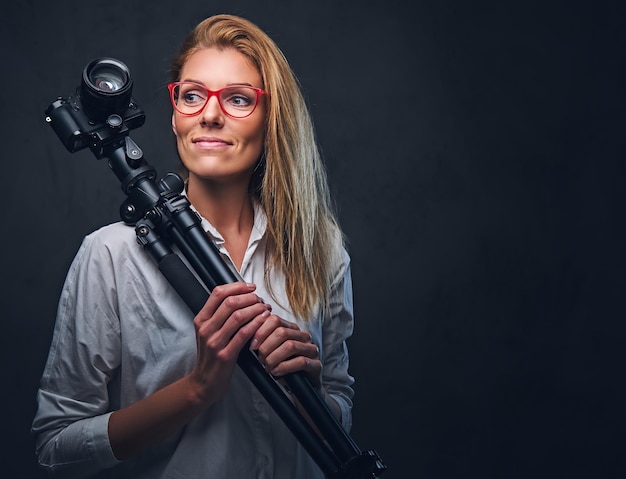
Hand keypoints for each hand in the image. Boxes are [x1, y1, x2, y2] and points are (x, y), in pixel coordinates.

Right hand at [189, 282, 270, 404]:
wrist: (204, 383)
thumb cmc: (211, 355)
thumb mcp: (209, 332)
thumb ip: (219, 315)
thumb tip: (239, 295)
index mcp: (201, 319)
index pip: (218, 293)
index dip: (237, 286)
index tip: (251, 287)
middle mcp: (205, 328)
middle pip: (230, 302)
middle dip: (250, 298)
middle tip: (261, 300)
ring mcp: (214, 342)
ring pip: (238, 316)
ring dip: (256, 309)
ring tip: (266, 309)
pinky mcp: (225, 355)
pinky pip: (244, 334)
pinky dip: (256, 323)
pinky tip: (264, 320)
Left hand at [250, 314, 321, 388]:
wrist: (299, 389)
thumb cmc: (282, 368)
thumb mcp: (272, 351)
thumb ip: (263, 340)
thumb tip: (245, 333)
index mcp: (292, 329)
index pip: (275, 320)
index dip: (261, 331)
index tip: (252, 345)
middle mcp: (303, 336)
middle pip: (282, 332)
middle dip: (266, 346)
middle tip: (260, 359)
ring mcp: (311, 350)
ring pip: (290, 346)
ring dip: (274, 357)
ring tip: (267, 367)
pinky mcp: (316, 365)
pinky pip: (301, 362)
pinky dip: (284, 367)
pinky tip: (276, 372)